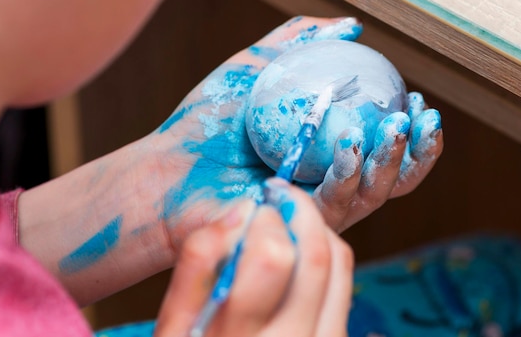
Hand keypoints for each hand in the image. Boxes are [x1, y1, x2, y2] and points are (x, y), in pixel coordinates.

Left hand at [153, 16, 442, 242]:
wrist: (168, 168)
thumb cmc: (207, 122)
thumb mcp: (254, 69)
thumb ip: (298, 44)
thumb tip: (351, 26)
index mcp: (323, 153)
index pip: (381, 147)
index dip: (410, 131)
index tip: (419, 98)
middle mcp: (325, 185)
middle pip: (390, 178)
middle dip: (417, 152)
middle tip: (421, 117)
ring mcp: (313, 210)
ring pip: (372, 194)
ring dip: (392, 161)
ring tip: (397, 125)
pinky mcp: (296, 229)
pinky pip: (336, 205)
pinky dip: (349, 174)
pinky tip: (352, 144)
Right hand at [154, 178, 352, 336]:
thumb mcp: (174, 323)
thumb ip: (198, 262)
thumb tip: (241, 209)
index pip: (273, 259)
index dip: (266, 219)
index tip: (253, 205)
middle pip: (315, 259)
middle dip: (299, 211)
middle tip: (278, 197)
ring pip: (340, 269)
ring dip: (318, 229)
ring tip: (292, 218)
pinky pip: (346, 288)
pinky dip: (329, 257)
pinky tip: (302, 253)